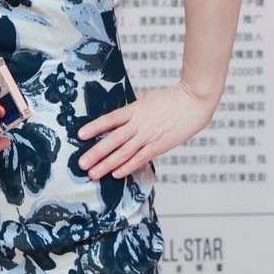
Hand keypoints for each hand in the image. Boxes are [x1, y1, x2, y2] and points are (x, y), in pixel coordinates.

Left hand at [76, 82, 217, 180]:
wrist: (193, 102)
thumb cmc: (172, 98)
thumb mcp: (147, 98)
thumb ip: (134, 106)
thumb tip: (123, 110)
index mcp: (133, 110)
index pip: (109, 120)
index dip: (94, 127)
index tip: (80, 135)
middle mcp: (138, 124)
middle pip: (112, 140)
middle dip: (95, 153)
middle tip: (81, 164)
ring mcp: (148, 136)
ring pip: (123, 153)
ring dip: (106, 165)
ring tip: (93, 174)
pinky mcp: (159, 146)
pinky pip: (140, 159)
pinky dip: (127, 167)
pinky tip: (116, 175)